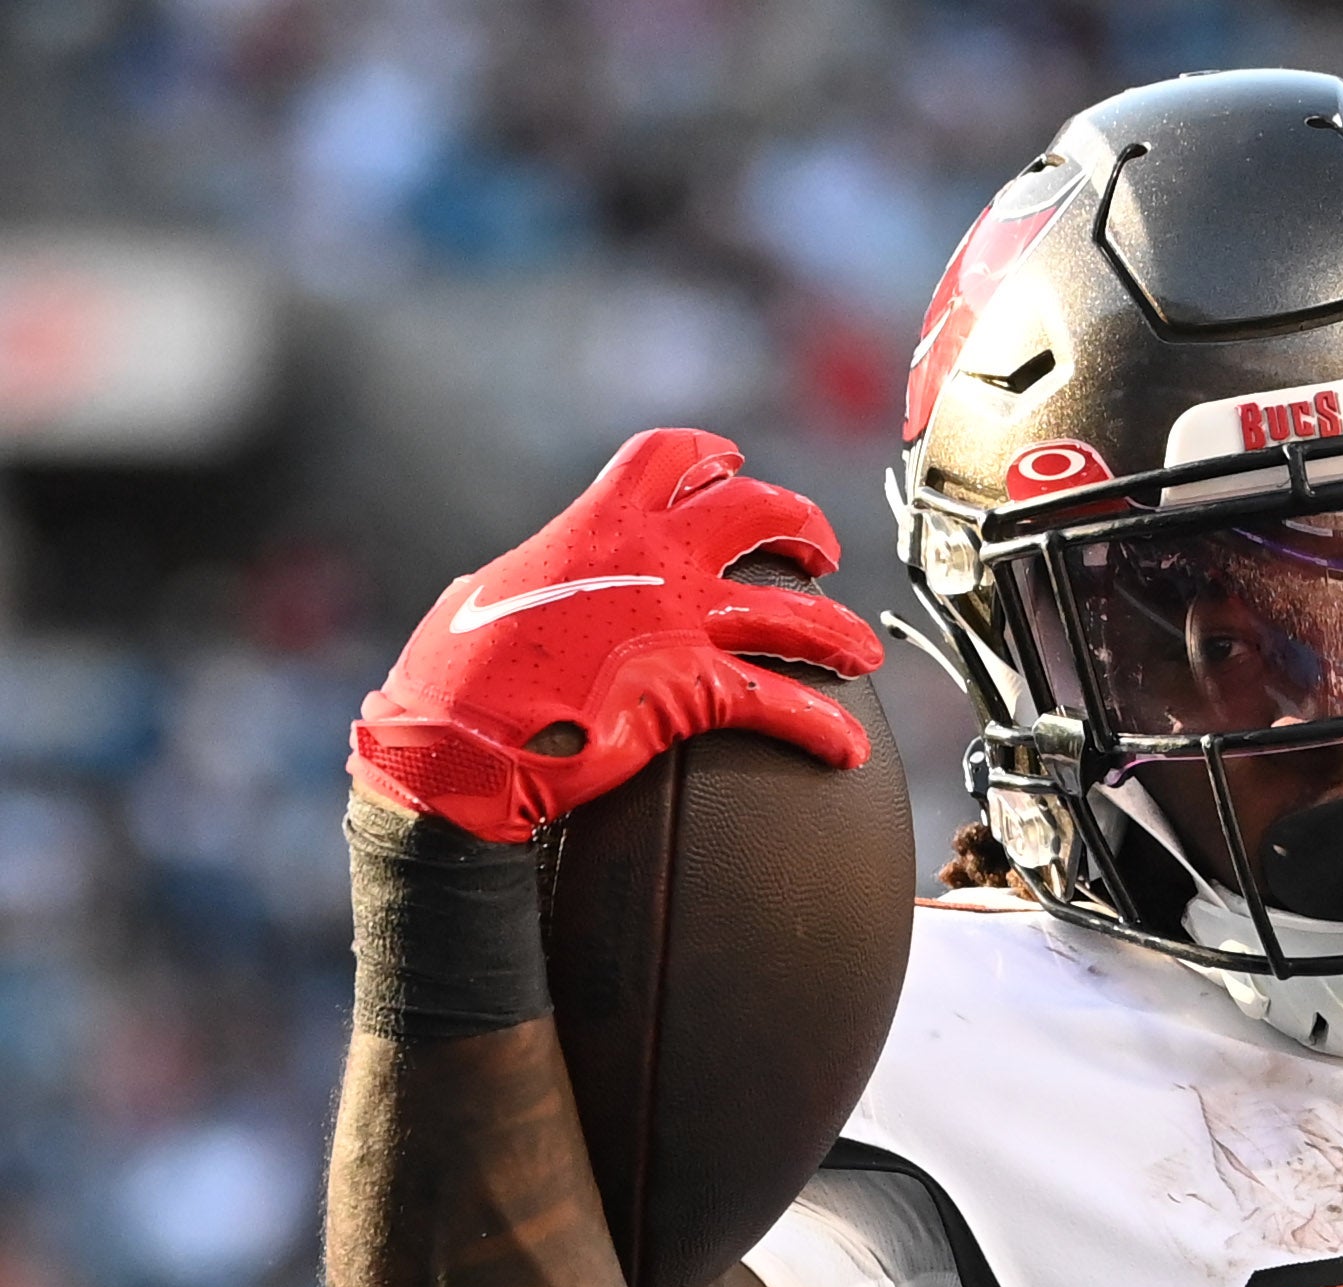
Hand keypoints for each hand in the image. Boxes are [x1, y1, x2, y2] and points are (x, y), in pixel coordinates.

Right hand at [349, 428, 883, 842]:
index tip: (735, 464)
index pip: (669, 456)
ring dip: (838, 634)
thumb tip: (497, 587)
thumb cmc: (453, 681)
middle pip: (757, 510)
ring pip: (791, 612)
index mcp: (599, 525)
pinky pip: (779, 702)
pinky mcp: (692, 689)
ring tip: (864, 654)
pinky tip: (850, 749)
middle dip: (801, 525)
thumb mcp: (482, 599)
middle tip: (819, 554)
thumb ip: (524, 584)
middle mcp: (651, 558)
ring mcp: (678, 620)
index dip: (712, 456)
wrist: (454, 742)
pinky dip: (823, 727)